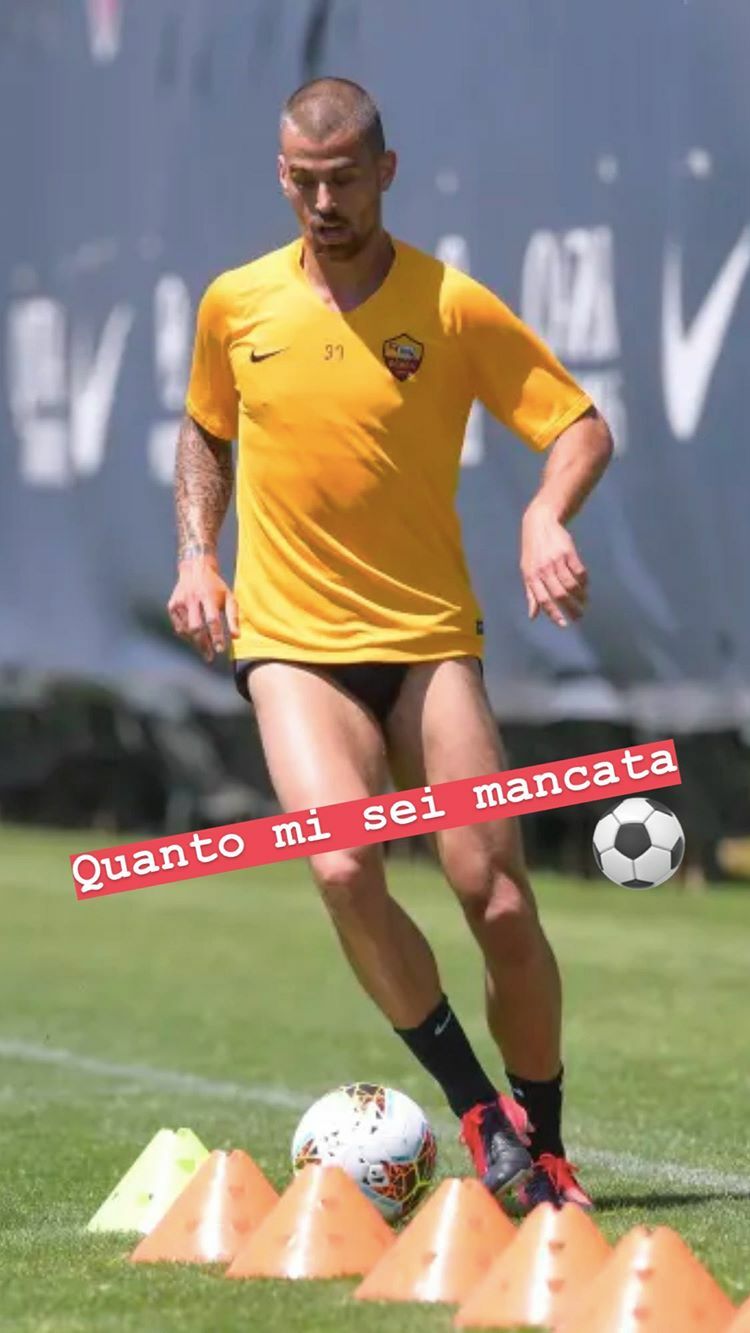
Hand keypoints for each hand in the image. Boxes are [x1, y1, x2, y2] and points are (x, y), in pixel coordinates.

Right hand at [167, 555, 239, 661]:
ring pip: (186, 630)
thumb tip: (236, 637)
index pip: (212, 620)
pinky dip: (187, 635)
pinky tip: (194, 637)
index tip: (220, 650)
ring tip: (205, 648)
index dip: (216, 636)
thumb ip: (233, 617)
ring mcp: (179, 603)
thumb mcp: (229, 597)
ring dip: (196, 642)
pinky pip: (179, 627)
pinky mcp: (171, 606)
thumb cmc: (215, 586)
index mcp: (207, 596)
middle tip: (210, 656)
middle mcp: (191, 599)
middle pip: (196, 628)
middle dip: (203, 644)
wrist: (195, 569)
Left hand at [520, 502, 587, 628]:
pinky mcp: (569, 552)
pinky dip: (584, 581)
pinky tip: (585, 586)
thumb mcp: (527, 571)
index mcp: (532, 576)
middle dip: (571, 608)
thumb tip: (533, 616)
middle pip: (560, 594)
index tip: (563, 624)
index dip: (553, 613)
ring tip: (584, 602)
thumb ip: (531, 594)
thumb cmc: (532, 551)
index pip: (543, 599)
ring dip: (580, 596)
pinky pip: (579, 571)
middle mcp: (544, 570)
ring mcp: (557, 560)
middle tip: (579, 616)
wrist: (540, 523)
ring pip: (571, 584)